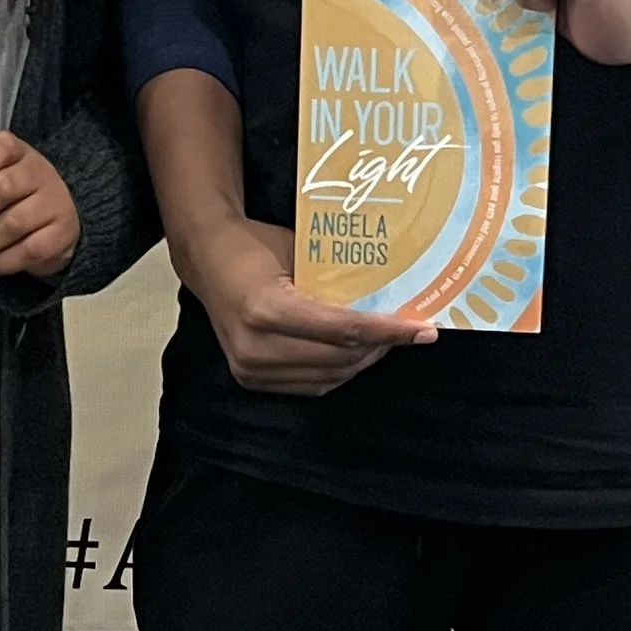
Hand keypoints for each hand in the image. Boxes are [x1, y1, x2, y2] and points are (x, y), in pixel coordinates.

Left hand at [0, 132, 80, 279]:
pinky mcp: (62, 234)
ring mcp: (55, 202)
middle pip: (4, 187)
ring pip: (14, 223)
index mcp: (20, 152)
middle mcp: (41, 172)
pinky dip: (2, 262)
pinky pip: (29, 250)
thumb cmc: (15, 195)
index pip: (1, 147)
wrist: (58, 219)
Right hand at [183, 214, 435, 395]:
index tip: (424, 330)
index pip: (343, 330)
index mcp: (266, 309)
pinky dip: (339, 371)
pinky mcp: (250, 379)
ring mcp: (250, 368)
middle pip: (339, 358)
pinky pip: (311, 385)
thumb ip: (338, 277)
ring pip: (329, 377)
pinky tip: (356, 352)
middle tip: (412, 331)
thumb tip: (394, 293)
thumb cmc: (255, 245)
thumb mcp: (299, 250)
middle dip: (382, 347)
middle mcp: (256, 347)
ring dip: (363, 361)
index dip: (389, 332)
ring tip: (387, 340)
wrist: (207, 257)